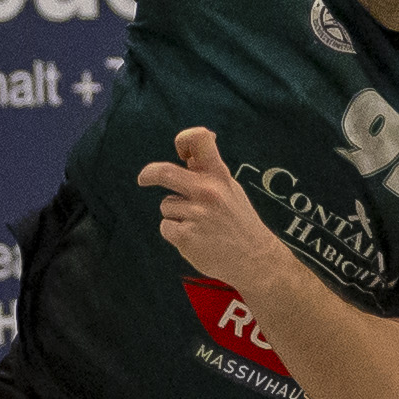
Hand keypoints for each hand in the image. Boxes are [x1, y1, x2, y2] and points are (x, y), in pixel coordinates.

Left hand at [135, 128, 283, 288]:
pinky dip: (175, 233)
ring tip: (200, 226)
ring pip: (166, 206)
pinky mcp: (185, 236)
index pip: (200, 140)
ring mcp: (196, 214)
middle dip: (149, 174)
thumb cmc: (239, 222)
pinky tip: (196, 239)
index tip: (180, 150)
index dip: (184, 139)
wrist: (255, 259)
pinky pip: (166, 227)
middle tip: (143, 179)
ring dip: (176, 215)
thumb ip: (208, 173)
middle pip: (165, 172)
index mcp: (219, 176)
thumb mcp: (231, 190)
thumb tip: (187, 155)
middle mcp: (207, 192)